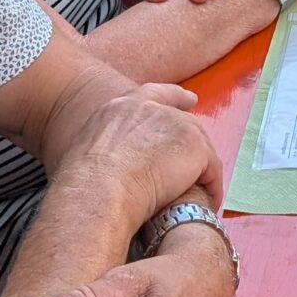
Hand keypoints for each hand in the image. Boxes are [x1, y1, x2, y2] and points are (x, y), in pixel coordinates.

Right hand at [63, 86, 224, 217]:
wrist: (99, 190)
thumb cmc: (84, 185)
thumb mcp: (89, 152)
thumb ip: (107, 149)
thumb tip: (110, 169)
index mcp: (121, 108)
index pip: (154, 94)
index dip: (174, 97)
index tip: (191, 100)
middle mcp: (151, 110)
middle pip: (183, 121)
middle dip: (194, 140)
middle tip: (201, 161)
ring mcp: (176, 124)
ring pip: (199, 146)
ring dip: (202, 170)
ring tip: (203, 192)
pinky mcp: (194, 147)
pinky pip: (211, 168)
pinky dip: (212, 186)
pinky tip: (210, 202)